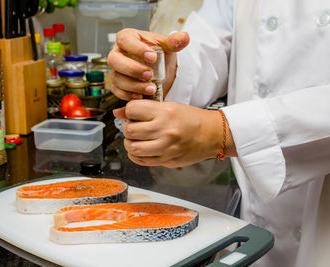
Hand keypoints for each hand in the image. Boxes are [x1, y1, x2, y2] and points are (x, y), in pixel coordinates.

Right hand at [107, 29, 189, 100]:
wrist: (159, 71)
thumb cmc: (158, 55)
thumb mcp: (167, 46)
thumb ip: (174, 42)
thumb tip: (185, 37)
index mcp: (127, 38)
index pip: (125, 40)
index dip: (137, 48)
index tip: (152, 57)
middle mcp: (117, 54)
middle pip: (114, 60)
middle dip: (132, 69)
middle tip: (150, 74)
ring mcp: (116, 70)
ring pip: (117, 78)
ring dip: (134, 85)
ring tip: (151, 88)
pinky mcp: (117, 85)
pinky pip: (118, 91)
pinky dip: (129, 95)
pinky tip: (141, 97)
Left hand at [113, 100, 235, 167]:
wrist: (211, 134)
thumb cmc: (191, 119)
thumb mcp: (169, 106)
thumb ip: (144, 109)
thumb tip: (118, 113)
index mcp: (165, 112)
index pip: (132, 110)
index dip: (129, 111)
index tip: (132, 114)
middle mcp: (165, 130)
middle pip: (130, 130)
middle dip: (127, 128)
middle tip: (133, 127)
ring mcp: (166, 148)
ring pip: (133, 148)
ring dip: (130, 143)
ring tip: (136, 139)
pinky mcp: (167, 160)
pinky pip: (142, 161)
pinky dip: (136, 155)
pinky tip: (141, 149)